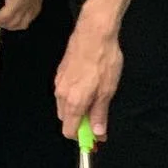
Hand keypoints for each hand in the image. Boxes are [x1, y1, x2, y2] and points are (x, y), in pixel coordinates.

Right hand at [0, 0, 51, 30]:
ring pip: (11, 24)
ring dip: (0, 23)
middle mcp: (32, 5)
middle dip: (8, 25)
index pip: (29, 16)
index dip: (18, 19)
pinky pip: (2, 18)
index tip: (9, 18)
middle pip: (20, 24)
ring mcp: (24, 6)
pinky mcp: (15, 4)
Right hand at [55, 14, 122, 140]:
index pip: (69, 131)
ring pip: (64, 104)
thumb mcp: (108, 89)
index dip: (82, 137)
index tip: (96, 135)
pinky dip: (74, 94)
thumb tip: (98, 133)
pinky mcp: (61, 70)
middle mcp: (61, 93)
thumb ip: (100, 113)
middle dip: (80, 122)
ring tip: (96, 96)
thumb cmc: (103, 59)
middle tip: (99, 116)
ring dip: (77, 107)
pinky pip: (65, 90)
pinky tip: (89, 83)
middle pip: (66, 119)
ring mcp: (60, 80)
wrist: (95, 30)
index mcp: (73, 101)